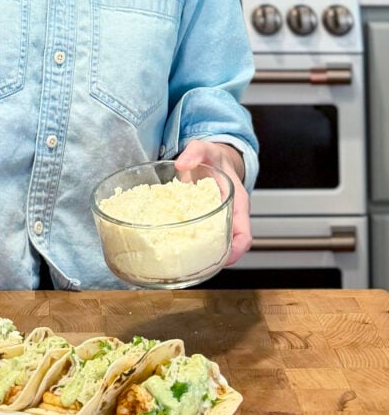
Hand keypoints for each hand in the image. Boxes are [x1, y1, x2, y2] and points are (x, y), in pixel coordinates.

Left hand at [174, 139, 251, 264]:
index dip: (237, 251)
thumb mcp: (206, 149)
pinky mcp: (202, 222)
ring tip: (182, 262)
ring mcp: (215, 222)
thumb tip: (182, 164)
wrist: (212, 160)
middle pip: (229, 246)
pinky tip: (171, 246)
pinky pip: (198, 237)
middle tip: (196, 265)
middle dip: (216, 259)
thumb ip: (196, 152)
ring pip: (214, 245)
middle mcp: (228, 217)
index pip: (244, 235)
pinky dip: (188, 243)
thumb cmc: (214, 158)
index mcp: (237, 204)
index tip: (224, 259)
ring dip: (201, 255)